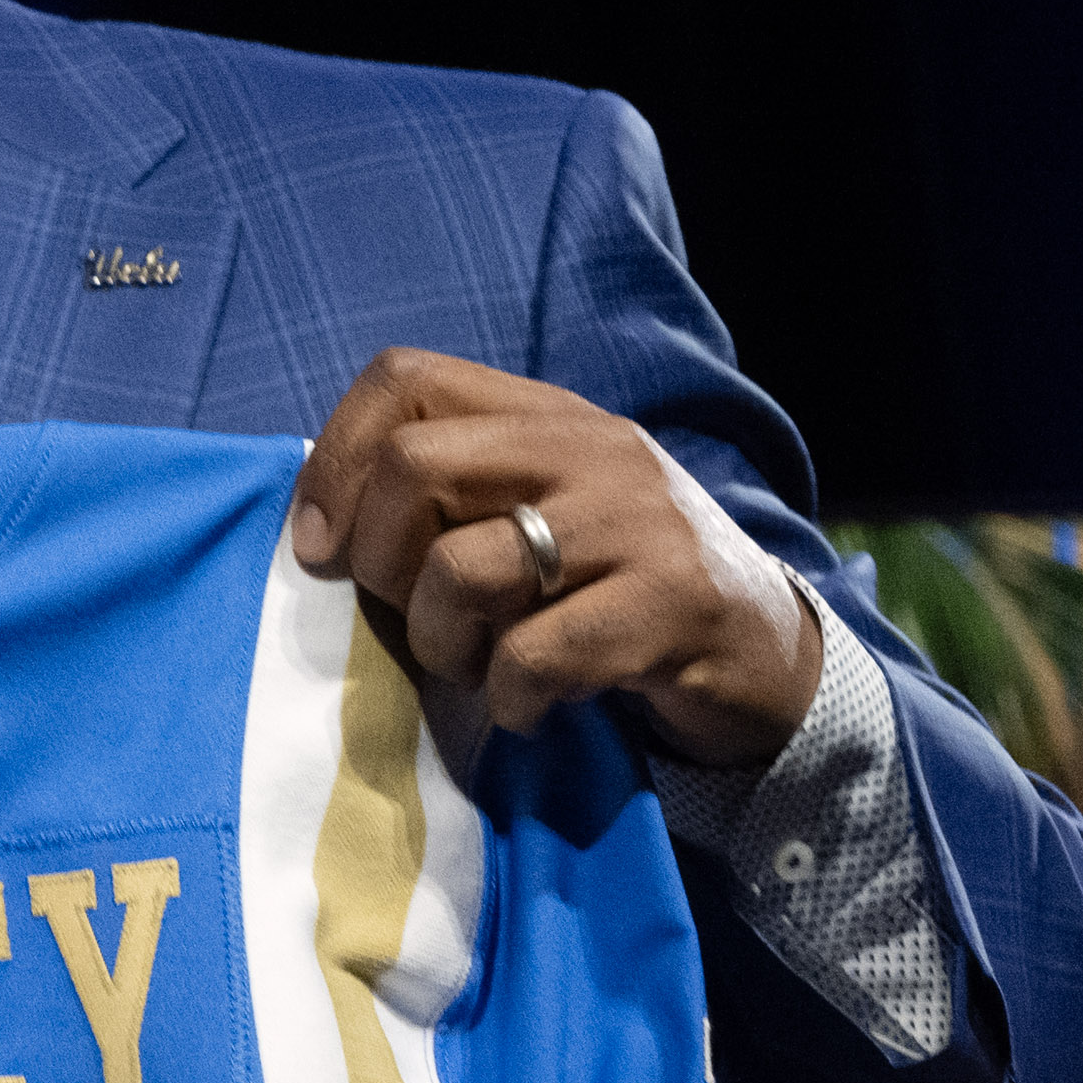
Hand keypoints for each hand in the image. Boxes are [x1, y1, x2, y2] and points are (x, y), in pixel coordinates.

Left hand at [286, 349, 819, 767]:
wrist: (766, 654)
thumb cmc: (615, 591)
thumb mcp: (540, 515)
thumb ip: (449, 498)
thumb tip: (316, 524)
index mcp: (548, 416)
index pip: (404, 378)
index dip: (335, 462)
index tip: (320, 549)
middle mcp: (593, 450)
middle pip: (414, 467)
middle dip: (380, 566)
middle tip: (416, 622)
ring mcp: (637, 524)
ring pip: (461, 571)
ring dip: (443, 646)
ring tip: (482, 667)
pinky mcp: (671, 606)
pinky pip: (530, 655)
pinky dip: (509, 698)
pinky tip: (532, 705)